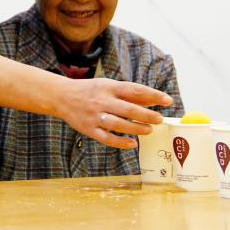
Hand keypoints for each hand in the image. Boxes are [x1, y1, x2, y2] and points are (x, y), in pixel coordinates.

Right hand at [56, 78, 171, 149]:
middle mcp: (102, 101)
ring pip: (119, 125)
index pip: (135, 90)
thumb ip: (129, 94)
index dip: (153, 95)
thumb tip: (153, 100)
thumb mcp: (108, 86)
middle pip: (128, 109)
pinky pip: (107, 138)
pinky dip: (121, 142)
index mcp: (108, 87)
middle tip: (159, 120)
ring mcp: (94, 116)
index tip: (168, 101)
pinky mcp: (88, 129)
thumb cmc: (90, 91)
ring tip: (149, 130)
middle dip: (147, 115)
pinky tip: (132, 144)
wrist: (61, 96)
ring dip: (136, 129)